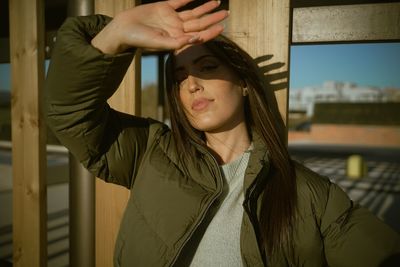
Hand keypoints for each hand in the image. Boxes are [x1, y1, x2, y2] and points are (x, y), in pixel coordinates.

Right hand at [92, 0, 228, 53]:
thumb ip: (178, 42)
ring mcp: (171, 18)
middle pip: (199, 23)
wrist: (123, 28)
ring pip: (193, 12)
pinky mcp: (164, 7)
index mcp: (178, 39)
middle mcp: (177, 28)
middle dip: (213, 18)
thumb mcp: (160, 43)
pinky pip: (179, 1)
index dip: (211, 31)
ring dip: (205, 8)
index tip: (222, 27)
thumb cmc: (140, 40)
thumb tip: (197, 38)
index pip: (199, 35)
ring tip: (217, 3)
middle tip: (226, 13)